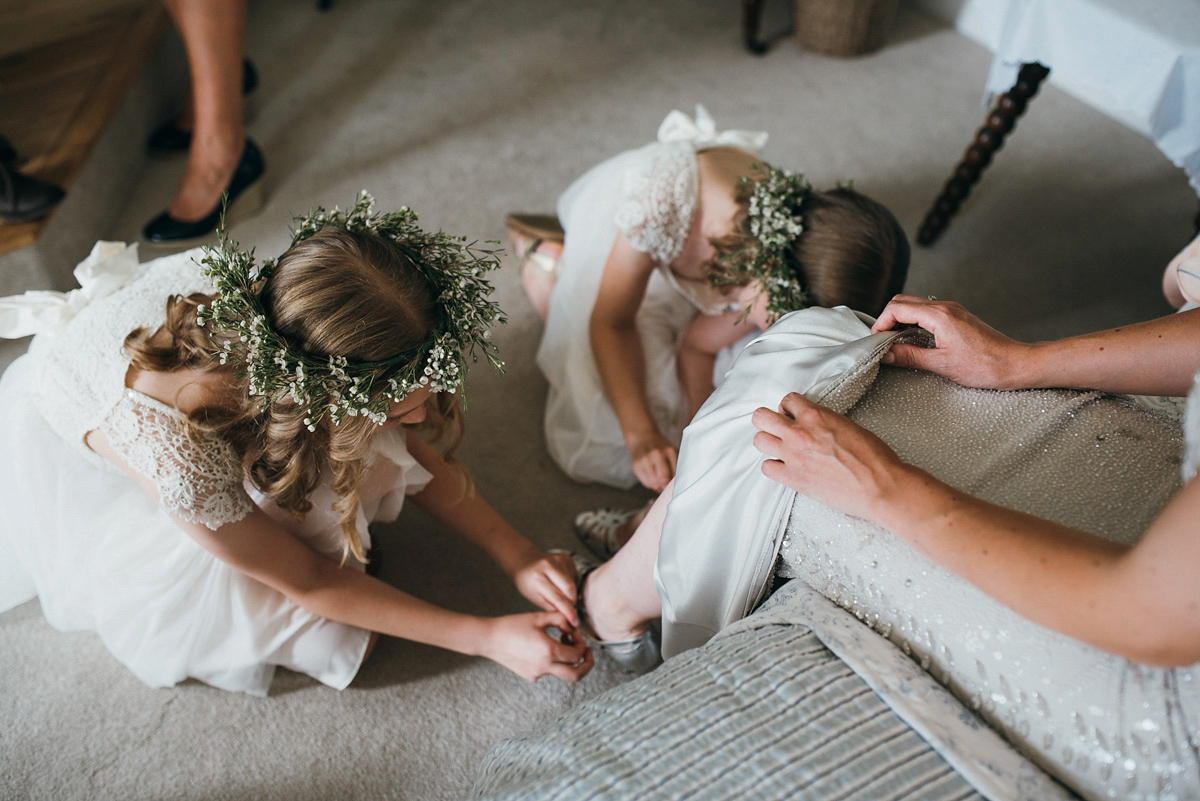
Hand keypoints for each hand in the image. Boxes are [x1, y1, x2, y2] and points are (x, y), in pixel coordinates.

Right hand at [482, 611, 593, 681]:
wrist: (490, 639)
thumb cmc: (513, 625)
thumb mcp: (539, 617)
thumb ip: (561, 619)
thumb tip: (573, 627)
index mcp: (549, 651)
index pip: (577, 654)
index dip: (581, 643)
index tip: (575, 634)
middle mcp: (544, 666)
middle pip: (576, 675)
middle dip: (587, 665)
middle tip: (588, 653)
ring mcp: (537, 674)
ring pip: (562, 673)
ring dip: (569, 661)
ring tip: (562, 644)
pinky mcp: (530, 676)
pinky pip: (548, 671)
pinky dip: (553, 661)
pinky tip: (543, 647)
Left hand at [512, 550, 578, 627]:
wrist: (525, 563)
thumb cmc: (527, 583)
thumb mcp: (534, 598)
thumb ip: (551, 607)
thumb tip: (568, 617)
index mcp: (537, 578)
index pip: (558, 598)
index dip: (569, 612)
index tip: (574, 622)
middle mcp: (548, 565)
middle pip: (570, 588)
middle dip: (572, 603)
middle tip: (570, 611)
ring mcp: (558, 559)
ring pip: (573, 582)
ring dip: (572, 594)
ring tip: (562, 596)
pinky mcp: (566, 557)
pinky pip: (574, 575)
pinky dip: (571, 584)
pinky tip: (562, 585)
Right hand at [628, 430, 677, 491]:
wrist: (642, 437)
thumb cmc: (661, 448)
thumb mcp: (672, 452)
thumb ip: (676, 466)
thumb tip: (675, 486)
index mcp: (670, 451)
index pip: (676, 473)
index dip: (676, 482)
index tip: (676, 484)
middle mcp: (657, 454)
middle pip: (664, 479)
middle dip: (666, 485)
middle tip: (667, 485)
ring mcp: (645, 460)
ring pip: (654, 483)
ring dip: (658, 486)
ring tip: (660, 482)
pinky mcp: (636, 466)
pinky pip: (646, 483)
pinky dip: (651, 484)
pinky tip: (652, 478)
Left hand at [751, 393, 908, 522]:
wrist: (880, 486)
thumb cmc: (873, 458)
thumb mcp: (849, 426)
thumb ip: (825, 422)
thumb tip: (816, 425)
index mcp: (816, 416)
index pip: (787, 400)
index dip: (790, 408)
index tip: (793, 416)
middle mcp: (799, 433)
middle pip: (761, 417)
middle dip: (768, 420)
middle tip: (778, 428)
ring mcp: (793, 456)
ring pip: (760, 441)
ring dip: (768, 442)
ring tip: (780, 448)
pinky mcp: (793, 478)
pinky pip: (767, 468)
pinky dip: (774, 467)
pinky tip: (785, 468)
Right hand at [870, 294, 1030, 389]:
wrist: (1014, 364)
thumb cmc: (985, 365)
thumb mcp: (941, 364)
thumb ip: (909, 357)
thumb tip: (886, 355)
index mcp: (939, 315)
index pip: (897, 308)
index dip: (881, 324)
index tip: (877, 341)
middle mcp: (945, 307)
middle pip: (903, 302)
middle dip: (887, 319)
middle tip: (883, 342)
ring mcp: (952, 310)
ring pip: (914, 305)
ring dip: (900, 320)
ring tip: (896, 343)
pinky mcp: (957, 316)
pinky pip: (927, 312)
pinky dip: (914, 322)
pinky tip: (914, 340)